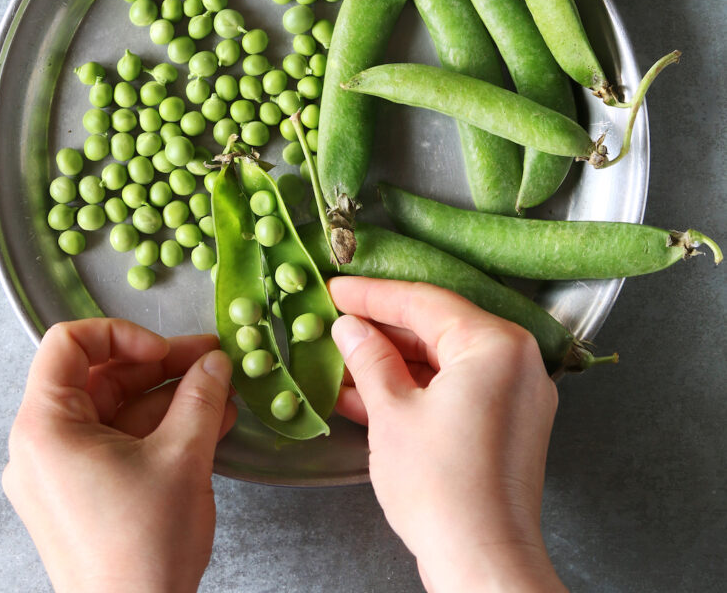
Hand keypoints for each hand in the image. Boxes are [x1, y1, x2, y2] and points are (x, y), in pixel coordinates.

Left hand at [3, 318, 235, 592]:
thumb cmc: (143, 546)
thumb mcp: (182, 457)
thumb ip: (200, 397)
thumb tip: (215, 361)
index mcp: (45, 427)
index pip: (69, 344)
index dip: (120, 335)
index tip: (165, 352)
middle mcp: (43, 446)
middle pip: (100, 377)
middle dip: (162, 367)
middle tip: (212, 359)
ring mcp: (61, 474)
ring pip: (117, 411)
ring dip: (171, 398)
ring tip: (223, 393)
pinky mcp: (82, 498)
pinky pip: (119, 444)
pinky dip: (160, 430)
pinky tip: (210, 423)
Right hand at [328, 277, 565, 592]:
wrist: (482, 562)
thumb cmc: (441, 487)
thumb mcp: (392, 412)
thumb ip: (369, 359)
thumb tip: (350, 329)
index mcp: (495, 344)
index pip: (424, 302)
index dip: (372, 295)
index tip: (336, 289)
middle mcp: (515, 361)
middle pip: (437, 328)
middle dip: (381, 330)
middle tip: (336, 323)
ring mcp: (514, 395)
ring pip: (443, 361)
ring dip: (392, 363)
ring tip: (340, 361)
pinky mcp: (505, 426)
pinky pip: (455, 390)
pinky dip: (414, 390)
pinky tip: (365, 395)